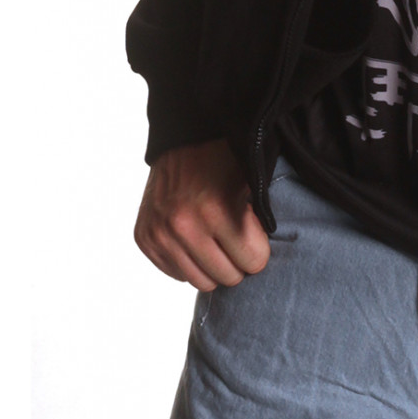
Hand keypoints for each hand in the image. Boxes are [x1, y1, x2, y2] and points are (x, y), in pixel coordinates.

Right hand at [133, 138, 270, 290]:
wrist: (181, 137)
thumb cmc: (224, 159)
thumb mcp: (252, 180)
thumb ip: (262, 217)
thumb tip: (272, 254)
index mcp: (216, 210)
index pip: (252, 262)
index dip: (259, 250)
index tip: (256, 238)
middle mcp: (183, 226)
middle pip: (228, 277)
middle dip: (238, 262)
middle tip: (238, 242)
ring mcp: (160, 234)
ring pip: (201, 282)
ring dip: (214, 267)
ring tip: (218, 243)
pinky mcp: (144, 238)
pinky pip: (177, 274)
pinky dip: (190, 262)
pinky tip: (196, 240)